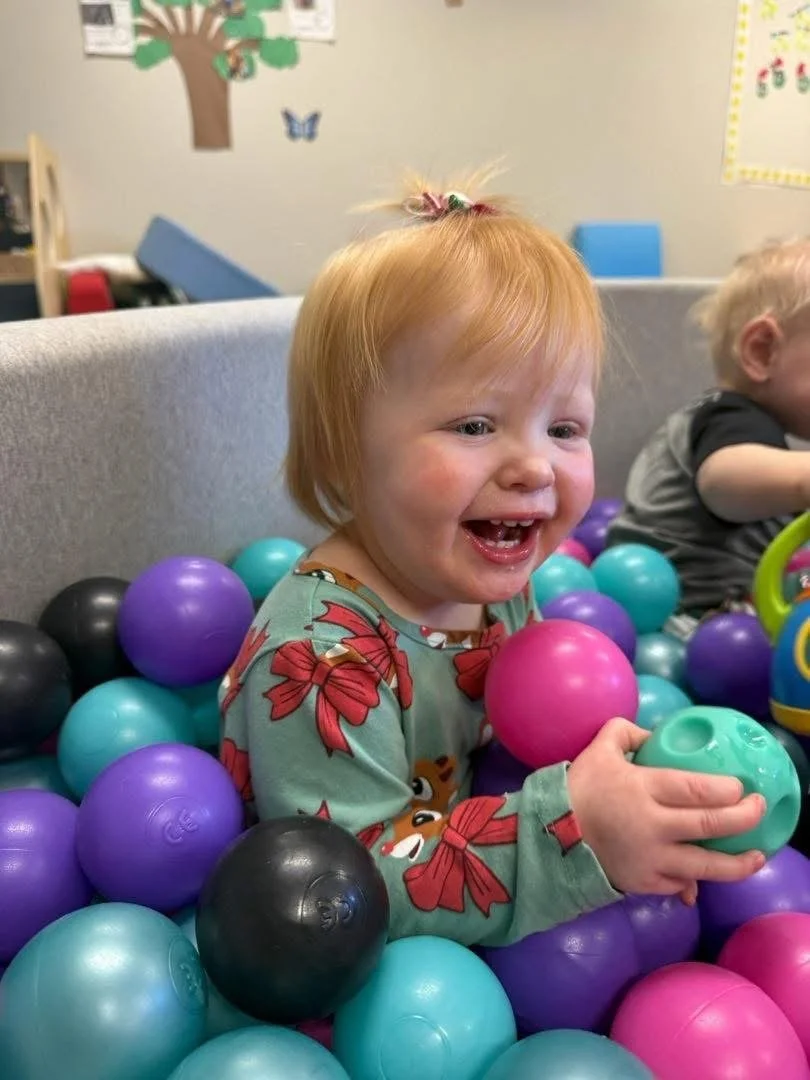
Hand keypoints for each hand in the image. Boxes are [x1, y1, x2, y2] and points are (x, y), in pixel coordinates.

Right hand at [567, 717, 766, 897]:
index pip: (697, 789)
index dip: (727, 789)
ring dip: (737, 864)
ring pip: (705, 866)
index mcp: (643, 789)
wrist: (547, 834)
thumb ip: (627, 733)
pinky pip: (678, 884)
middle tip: (758, 810)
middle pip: (710, 825)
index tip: (741, 787)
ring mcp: (650, 859)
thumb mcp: (598, 749)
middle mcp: (653, 826)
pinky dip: (692, 881)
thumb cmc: (577, 788)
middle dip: (743, 818)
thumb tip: (655, 737)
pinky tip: (703, 878)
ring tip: (756, 858)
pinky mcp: (643, 883)